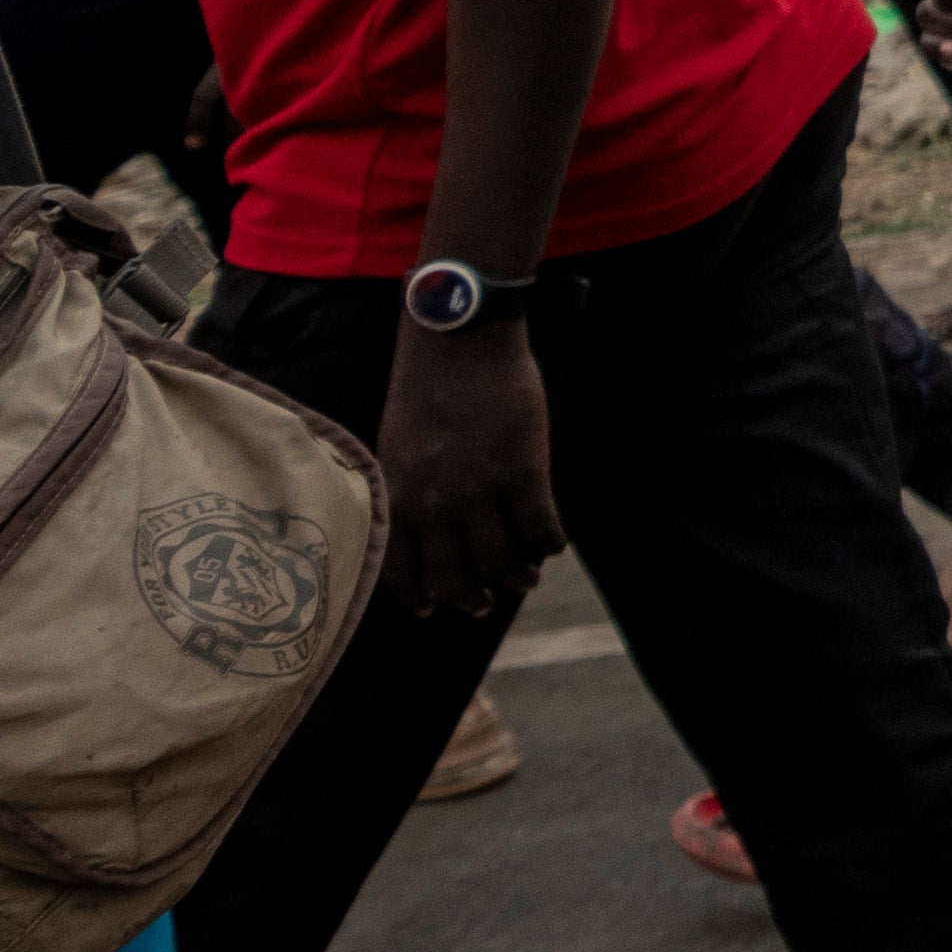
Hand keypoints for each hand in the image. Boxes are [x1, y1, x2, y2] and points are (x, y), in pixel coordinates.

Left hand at [378, 317, 564, 612]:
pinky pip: (541, 527)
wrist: (459, 344)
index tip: (431, 608)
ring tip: (526, 579)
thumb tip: (431, 525)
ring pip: (501, 561)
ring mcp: (482, 490)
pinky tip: (553, 544)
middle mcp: (437, 504)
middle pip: (455, 575)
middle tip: (484, 604)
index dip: (418, 596)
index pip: (401, 568)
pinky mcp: (525, 472)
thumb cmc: (425, 388)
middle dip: (471, 598)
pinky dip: (549, 544)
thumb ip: (410, 488)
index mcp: (399, 497)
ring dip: (517, 578)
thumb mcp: (397, 446)